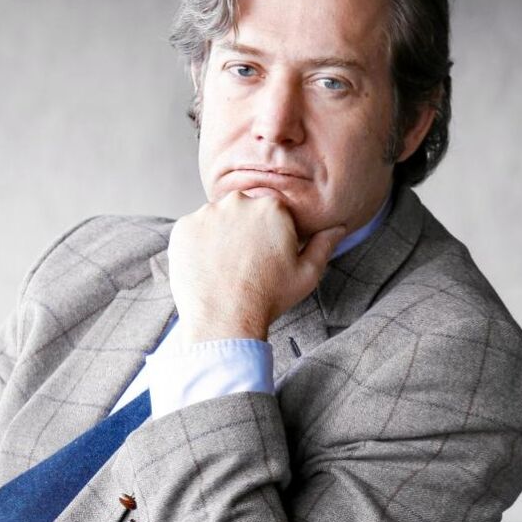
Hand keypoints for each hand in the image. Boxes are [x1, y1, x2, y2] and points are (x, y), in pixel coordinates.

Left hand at [167, 191, 345, 342]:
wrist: (225, 320)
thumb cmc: (269, 298)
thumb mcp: (307, 274)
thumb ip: (324, 244)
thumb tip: (338, 225)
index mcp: (271, 206)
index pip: (270, 211)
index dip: (269, 234)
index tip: (265, 256)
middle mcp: (237, 201)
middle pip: (241, 210)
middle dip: (243, 230)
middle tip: (244, 263)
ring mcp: (206, 213)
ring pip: (215, 218)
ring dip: (219, 235)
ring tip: (225, 266)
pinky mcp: (182, 227)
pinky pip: (192, 230)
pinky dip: (197, 244)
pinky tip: (207, 266)